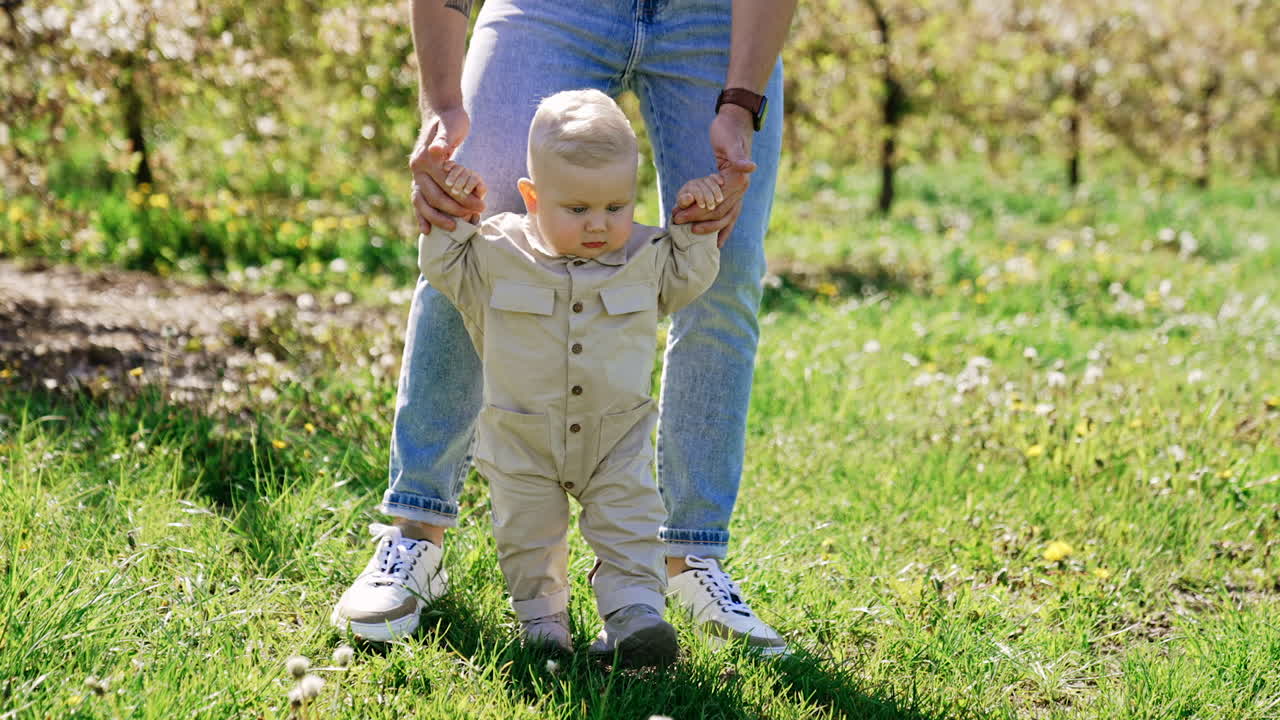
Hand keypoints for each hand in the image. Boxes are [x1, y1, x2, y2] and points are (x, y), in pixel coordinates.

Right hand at [409, 106, 485, 231]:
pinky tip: (427, 231)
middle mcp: (417, 169)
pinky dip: (421, 216)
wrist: (441, 115)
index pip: (445, 184)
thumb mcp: (452, 127)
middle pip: (435, 197)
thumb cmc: (451, 122)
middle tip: (476, 215)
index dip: (463, 196)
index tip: (481, 204)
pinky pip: (418, 201)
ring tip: (454, 228)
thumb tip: (437, 150)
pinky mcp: (420, 180)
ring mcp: (416, 176)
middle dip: (456, 209)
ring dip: (437, 218)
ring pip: (422, 203)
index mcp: (425, 158)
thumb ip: (445, 140)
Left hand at [672, 107, 755, 246]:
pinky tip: (715, 240)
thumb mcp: (730, 141)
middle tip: (677, 222)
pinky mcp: (734, 190)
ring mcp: (739, 191)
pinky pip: (729, 213)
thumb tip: (750, 167)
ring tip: (691, 233)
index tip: (680, 216)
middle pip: (719, 213)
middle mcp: (742, 188)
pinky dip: (723, 227)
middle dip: (698, 219)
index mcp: (740, 180)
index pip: (717, 204)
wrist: (735, 121)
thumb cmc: (728, 130)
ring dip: (709, 227)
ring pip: (726, 217)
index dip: (698, 212)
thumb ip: (738, 156)